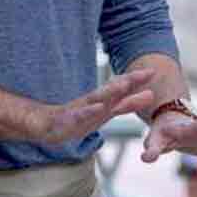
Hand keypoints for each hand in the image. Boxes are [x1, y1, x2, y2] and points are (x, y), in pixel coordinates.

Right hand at [31, 69, 155, 144]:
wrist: (43, 125)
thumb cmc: (77, 118)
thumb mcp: (106, 113)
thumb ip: (126, 104)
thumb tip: (150, 95)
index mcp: (102, 100)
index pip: (120, 87)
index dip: (136, 80)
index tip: (153, 71)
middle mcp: (92, 102)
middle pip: (113, 89)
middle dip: (130, 81)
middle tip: (147, 73)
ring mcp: (79, 110)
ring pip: (97, 99)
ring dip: (111, 91)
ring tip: (125, 84)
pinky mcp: (67, 120)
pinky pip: (79, 116)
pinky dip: (89, 111)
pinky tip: (99, 107)